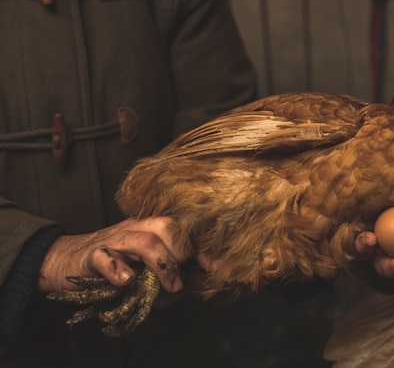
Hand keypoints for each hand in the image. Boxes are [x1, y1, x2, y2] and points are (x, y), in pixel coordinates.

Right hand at [37, 217, 186, 293]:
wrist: (65, 260)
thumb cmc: (111, 262)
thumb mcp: (141, 262)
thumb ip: (165, 266)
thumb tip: (193, 279)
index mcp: (148, 227)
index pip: (180, 229)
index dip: (199, 247)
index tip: (212, 266)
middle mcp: (133, 228)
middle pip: (165, 226)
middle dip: (181, 250)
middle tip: (183, 275)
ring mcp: (113, 240)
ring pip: (143, 240)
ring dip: (162, 263)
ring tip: (169, 284)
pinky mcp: (92, 255)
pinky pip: (106, 258)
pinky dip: (119, 270)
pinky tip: (127, 282)